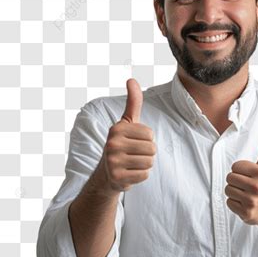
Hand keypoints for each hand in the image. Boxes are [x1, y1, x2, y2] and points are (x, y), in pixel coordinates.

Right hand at [98, 78, 156, 192]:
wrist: (106, 174)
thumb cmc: (121, 144)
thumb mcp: (127, 122)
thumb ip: (133, 102)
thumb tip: (131, 79)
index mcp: (117, 128)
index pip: (150, 134)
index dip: (147, 139)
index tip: (133, 142)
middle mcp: (112, 143)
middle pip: (152, 149)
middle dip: (147, 153)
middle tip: (132, 155)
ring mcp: (113, 161)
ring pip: (149, 162)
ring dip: (144, 165)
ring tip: (131, 163)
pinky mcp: (117, 177)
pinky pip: (144, 175)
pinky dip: (140, 176)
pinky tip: (129, 173)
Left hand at [225, 127, 257, 229]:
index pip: (235, 166)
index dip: (241, 170)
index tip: (250, 176)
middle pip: (230, 178)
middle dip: (237, 181)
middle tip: (248, 186)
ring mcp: (252, 201)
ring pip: (228, 190)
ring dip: (235, 192)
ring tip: (247, 195)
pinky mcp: (247, 213)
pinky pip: (229, 203)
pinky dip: (235, 204)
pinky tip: (246, 204)